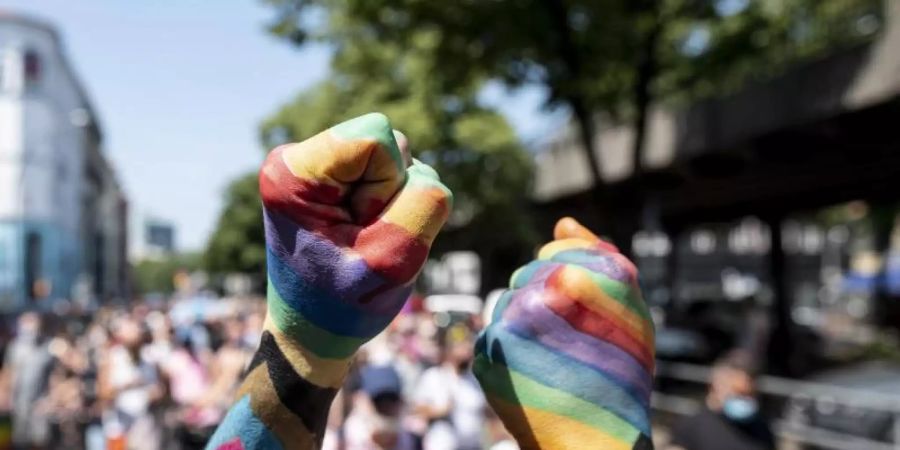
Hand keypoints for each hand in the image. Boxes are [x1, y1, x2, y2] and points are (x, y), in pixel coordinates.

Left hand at [207, 113, 451, 449]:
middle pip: (390, 144)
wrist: (309, 335)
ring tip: (363, 241)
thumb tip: (423, 174)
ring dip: (394, 203)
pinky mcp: (331, 181)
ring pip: (395, 157)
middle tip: (362, 240)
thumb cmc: (342, 307)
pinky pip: (389, 174)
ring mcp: (315, 168)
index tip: (361, 230)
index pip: (378, 139)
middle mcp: (296, 159)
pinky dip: (389, 207)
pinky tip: (364, 237)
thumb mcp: (392, 261)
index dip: (388, 188)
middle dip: (393, 194)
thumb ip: (424, 203)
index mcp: (294, 173)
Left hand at [474, 218, 654, 449]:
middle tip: (570, 340)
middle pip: (527, 275)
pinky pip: (494, 332)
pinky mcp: (487, 353)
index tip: (583, 310)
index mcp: (580, 277)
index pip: (556, 252)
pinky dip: (509, 348)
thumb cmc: (620, 373)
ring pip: (507, 302)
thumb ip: (598, 256)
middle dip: (545, 298)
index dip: (570, 279)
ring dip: (525, 321)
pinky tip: (532, 370)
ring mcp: (509, 325)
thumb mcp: (630, 310)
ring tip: (553, 357)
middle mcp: (540, 294)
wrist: (593, 442)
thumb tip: (561, 222)